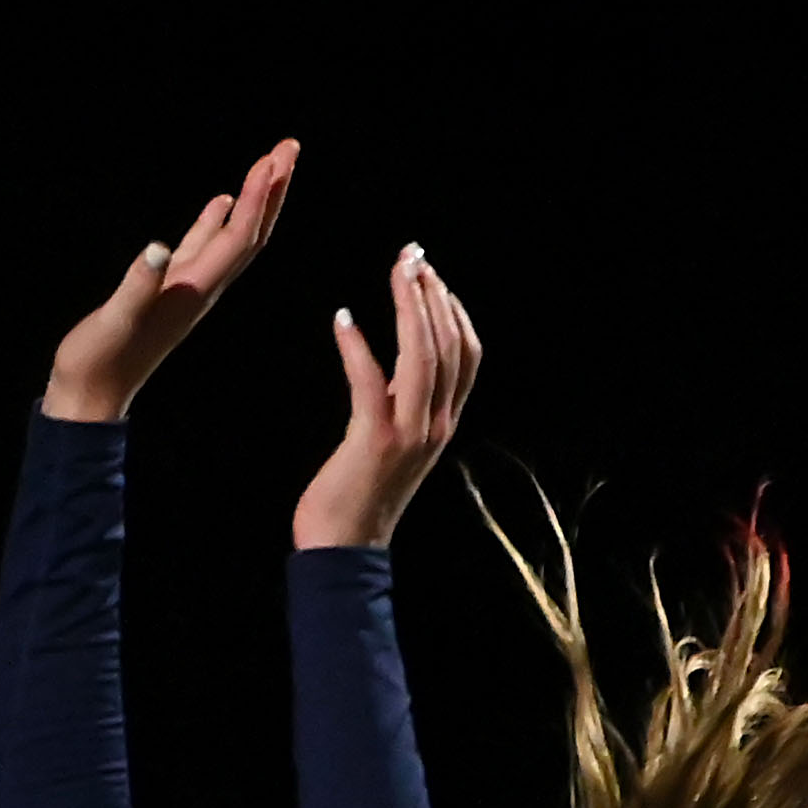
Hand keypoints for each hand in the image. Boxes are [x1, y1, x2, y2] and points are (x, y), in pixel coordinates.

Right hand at [44, 140, 297, 423]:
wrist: (89, 397)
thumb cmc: (98, 362)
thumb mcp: (113, 322)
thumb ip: (136, 286)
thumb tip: (157, 248)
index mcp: (193, 291)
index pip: (237, 238)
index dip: (257, 198)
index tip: (272, 159)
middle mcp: (201, 288)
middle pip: (251, 234)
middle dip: (272, 190)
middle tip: (289, 146)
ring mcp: (187, 289)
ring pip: (234, 238)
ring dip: (254, 201)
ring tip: (270, 163)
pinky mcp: (169, 291)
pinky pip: (204, 249)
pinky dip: (218, 222)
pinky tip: (222, 201)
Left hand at [290, 243, 478, 551]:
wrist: (343, 552)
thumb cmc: (358, 499)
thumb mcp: (394, 444)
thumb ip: (403, 406)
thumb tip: (397, 367)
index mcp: (444, 422)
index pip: (466, 353)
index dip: (453, 308)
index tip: (431, 274)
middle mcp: (436, 424)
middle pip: (447, 343)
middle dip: (432, 292)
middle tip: (412, 256)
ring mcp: (409, 433)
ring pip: (421, 355)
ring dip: (408, 306)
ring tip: (395, 271)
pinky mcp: (374, 441)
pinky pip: (369, 382)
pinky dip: (357, 346)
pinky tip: (342, 318)